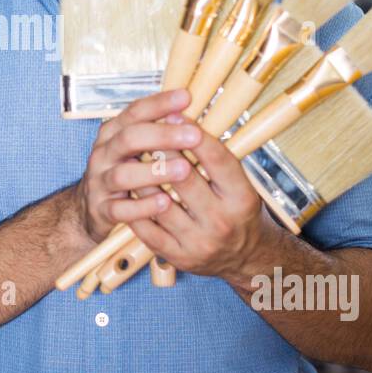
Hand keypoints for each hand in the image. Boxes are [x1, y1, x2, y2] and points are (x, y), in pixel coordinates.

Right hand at [73, 89, 201, 243]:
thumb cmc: (120, 171)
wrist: (88, 209)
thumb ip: (155, 130)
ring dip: (155, 171)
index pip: (134, 112)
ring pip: (123, 174)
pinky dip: (142, 207)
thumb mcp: (132, 147)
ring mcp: (99, 182)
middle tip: (194, 135)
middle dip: (163, 135)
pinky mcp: (101, 210)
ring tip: (184, 169)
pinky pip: (120, 209)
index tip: (186, 97)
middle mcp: (103, 154)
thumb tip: (189, 114)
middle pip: (129, 138)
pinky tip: (165, 203)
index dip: (159, 103)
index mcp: (112, 134)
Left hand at [125, 121, 270, 282]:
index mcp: (241, 198)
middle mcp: (221, 221)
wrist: (242, 258)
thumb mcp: (239, 184)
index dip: (193, 134)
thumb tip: (184, 121)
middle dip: (161, 149)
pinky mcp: (177, 256)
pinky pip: (147, 228)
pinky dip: (135, 205)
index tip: (174, 115)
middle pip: (183, 177)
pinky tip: (129, 188)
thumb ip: (216, 159)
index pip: (217, 159)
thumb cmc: (236, 212)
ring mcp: (197, 241)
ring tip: (130, 156)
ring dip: (142, 176)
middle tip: (144, 131)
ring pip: (158, 202)